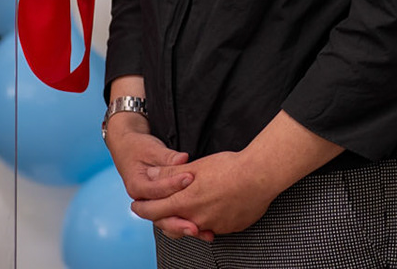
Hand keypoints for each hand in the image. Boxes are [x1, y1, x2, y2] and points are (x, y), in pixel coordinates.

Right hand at [105, 119, 207, 239]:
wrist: (129, 151)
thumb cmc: (140, 148)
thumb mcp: (152, 149)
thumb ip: (167, 157)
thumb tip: (182, 159)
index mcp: (136, 186)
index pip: (155, 190)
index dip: (172, 184)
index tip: (190, 178)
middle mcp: (143, 201)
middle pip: (159, 216)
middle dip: (178, 221)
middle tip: (196, 224)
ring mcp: (153, 206)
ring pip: (167, 222)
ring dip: (185, 227)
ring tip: (203, 232)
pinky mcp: (163, 208)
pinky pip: (175, 219)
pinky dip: (188, 224)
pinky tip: (205, 230)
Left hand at [130, 148, 282, 240]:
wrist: (260, 176)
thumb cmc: (228, 167)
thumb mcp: (195, 167)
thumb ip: (169, 174)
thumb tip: (150, 175)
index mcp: (185, 202)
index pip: (155, 211)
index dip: (143, 208)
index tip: (136, 206)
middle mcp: (197, 219)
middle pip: (170, 224)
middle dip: (161, 217)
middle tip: (156, 210)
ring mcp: (214, 226)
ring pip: (192, 227)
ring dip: (185, 220)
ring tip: (185, 208)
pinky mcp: (229, 228)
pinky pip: (212, 228)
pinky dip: (206, 220)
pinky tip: (210, 209)